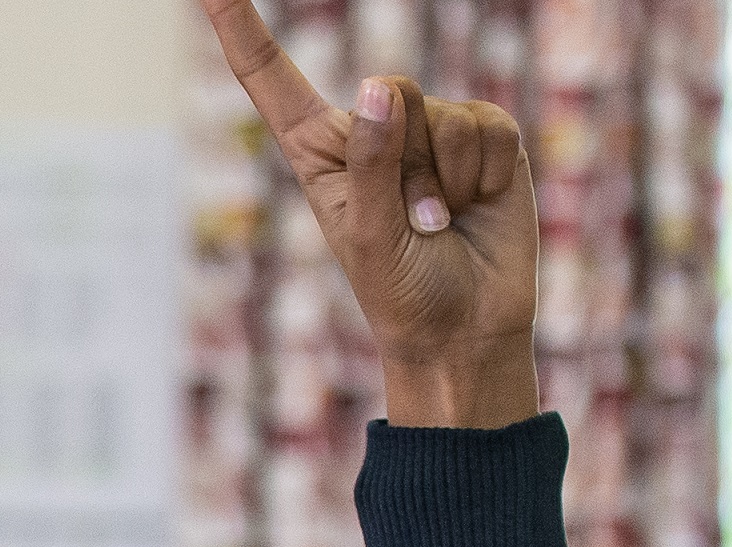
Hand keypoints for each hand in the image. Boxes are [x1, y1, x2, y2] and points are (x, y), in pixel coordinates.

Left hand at [200, 0, 538, 427]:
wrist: (467, 329)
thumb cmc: (401, 293)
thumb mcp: (369, 237)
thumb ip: (371, 163)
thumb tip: (376, 88)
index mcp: (319, 154)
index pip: (273, 82)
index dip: (244, 32)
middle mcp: (372, 133)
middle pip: (388, 90)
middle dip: (409, 158)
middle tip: (416, 221)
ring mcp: (431, 132)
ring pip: (442, 113)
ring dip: (447, 178)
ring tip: (443, 222)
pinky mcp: (485, 139)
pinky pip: (487, 127)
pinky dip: (484, 174)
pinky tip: (477, 206)